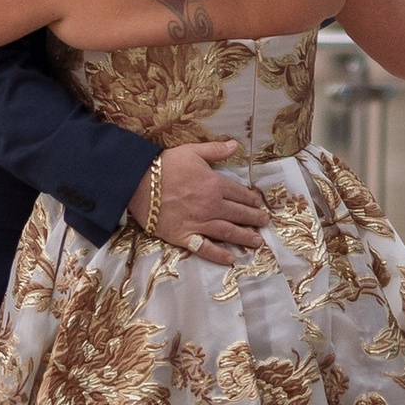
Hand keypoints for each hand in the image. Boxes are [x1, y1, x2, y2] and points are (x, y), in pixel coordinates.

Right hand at [142, 138, 270, 264]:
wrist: (139, 183)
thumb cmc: (166, 165)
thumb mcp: (192, 151)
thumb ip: (215, 150)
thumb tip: (235, 144)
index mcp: (215, 185)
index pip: (240, 194)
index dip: (251, 199)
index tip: (259, 204)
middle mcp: (211, 206)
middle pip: (239, 214)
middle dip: (254, 219)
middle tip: (265, 223)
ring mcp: (199, 223)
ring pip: (228, 232)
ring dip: (245, 237)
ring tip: (257, 242)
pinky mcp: (185, 236)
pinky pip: (205, 248)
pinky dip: (219, 255)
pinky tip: (231, 259)